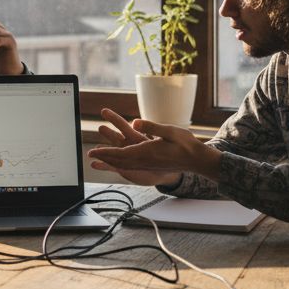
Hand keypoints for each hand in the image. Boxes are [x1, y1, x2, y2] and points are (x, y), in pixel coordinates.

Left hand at [88, 108, 218, 184]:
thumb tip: (135, 122)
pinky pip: (132, 166)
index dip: (105, 153)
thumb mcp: (169, 130)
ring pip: (125, 165)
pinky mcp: (152, 165)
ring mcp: (148, 164)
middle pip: (119, 161)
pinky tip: (119, 163)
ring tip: (101, 158)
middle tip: (90, 156)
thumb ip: (152, 126)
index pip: (121, 153)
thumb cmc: (185, 144)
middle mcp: (145, 160)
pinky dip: (121, 164)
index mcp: (147, 152)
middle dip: (104, 158)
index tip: (93, 153)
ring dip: (111, 161)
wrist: (197, 159)